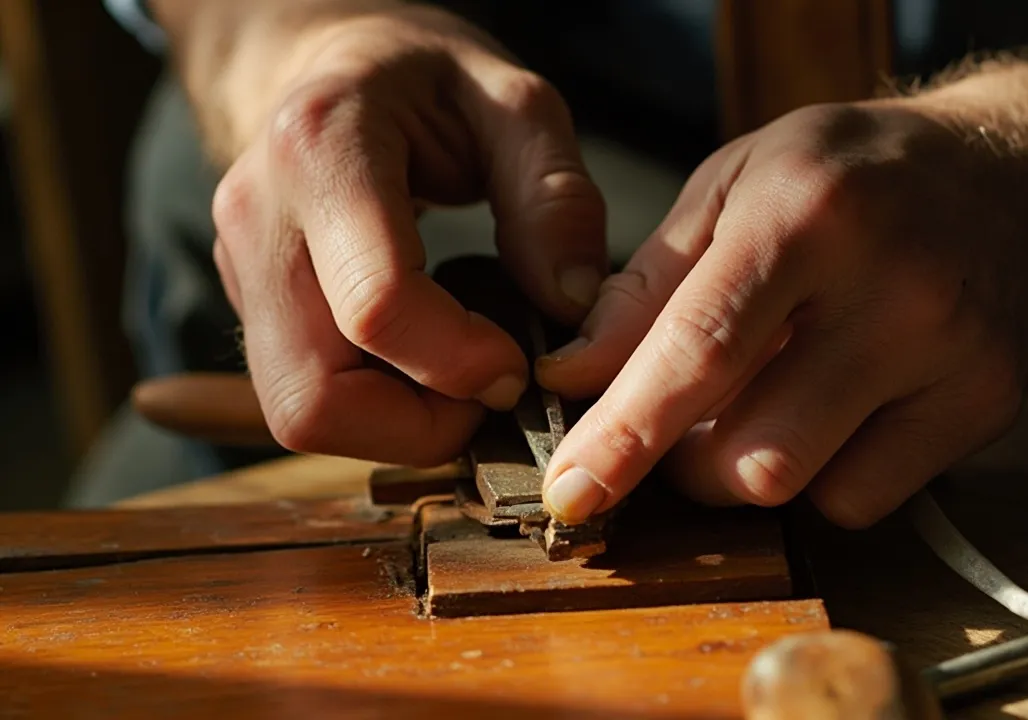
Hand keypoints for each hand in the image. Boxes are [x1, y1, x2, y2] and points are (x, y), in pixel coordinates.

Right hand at [211, 5, 605, 465]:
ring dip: (396, 428)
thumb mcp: (515, 103)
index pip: (378, 306)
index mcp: (323, 149)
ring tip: (463, 377)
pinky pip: (304, 397)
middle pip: (313, 396)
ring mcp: (242, 270)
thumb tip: (571, 307)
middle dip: (421, 426)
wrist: (332, 63)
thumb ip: (554, 197)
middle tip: (492, 391)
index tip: (521, 363)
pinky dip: (376, 410)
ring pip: (298, 414)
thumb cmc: (425, 79)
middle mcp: (259, 219)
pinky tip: (427, 367)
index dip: (462, 364)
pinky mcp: (250, 307)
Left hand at [536, 100, 1027, 527]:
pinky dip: (819, 477)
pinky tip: (829, 413)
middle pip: (750, 452)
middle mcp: (891, 284)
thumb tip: (572, 380)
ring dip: (746, 469)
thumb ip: (644, 287)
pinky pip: (863, 499)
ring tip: (758, 402)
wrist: (1007, 175)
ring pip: (803, 487)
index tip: (570, 492)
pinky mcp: (988, 402)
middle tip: (681, 418)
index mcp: (806, 212)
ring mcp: (951, 351)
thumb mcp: (731, 189)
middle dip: (685, 460)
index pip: (700, 347)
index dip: (625, 433)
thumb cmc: (845, 178)